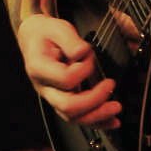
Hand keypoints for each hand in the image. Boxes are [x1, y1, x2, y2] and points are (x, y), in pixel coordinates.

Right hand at [17, 13, 120, 127]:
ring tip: (115, 108)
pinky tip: (111, 121)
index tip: (89, 56)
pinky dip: (96, 121)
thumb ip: (70, 40)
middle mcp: (44, 87)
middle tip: (110, 86)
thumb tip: (83, 53)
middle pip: (68, 106)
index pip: (65, 79)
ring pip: (73, 117)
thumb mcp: (57, 28)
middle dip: (94, 101)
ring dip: (97, 116)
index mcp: (40, 68)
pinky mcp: (61, 100)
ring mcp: (52, 97)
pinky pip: (78, 117)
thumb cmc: (46, 34)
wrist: (34, 39)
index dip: (83, 70)